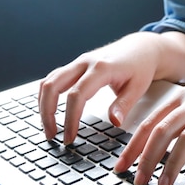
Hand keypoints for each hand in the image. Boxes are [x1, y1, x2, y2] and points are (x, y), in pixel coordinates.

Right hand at [38, 33, 160, 144]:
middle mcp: (85, 62)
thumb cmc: (140, 67)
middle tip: (52, 135)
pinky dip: (47, 95)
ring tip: (49, 128)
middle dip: (47, 113)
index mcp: (101, 68)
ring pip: (48, 81)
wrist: (141, 48)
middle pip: (53, 86)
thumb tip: (114, 122)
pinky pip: (53, 78)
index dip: (70, 118)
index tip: (70, 137)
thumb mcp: (138, 87)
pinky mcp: (75, 65)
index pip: (77, 95)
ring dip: (43, 105)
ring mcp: (78, 62)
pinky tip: (50, 111)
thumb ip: (124, 105)